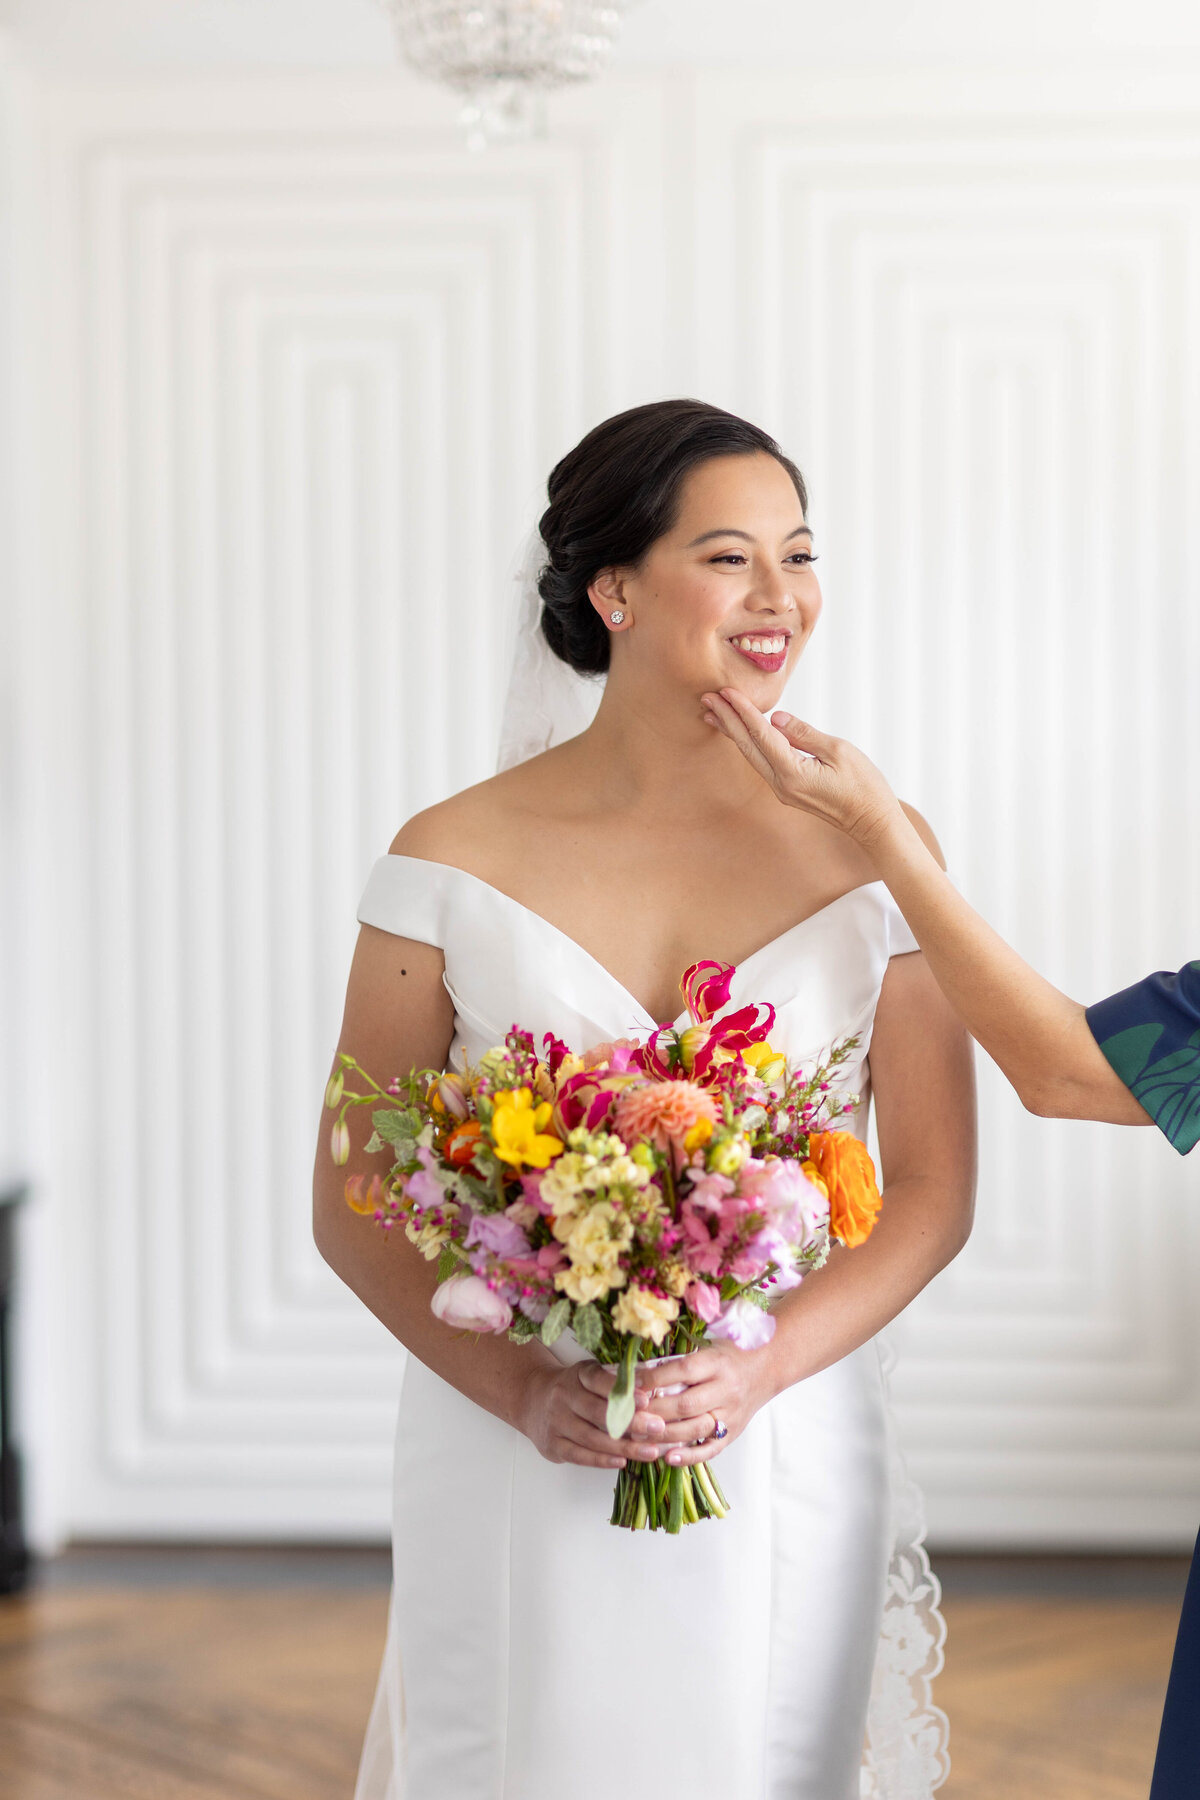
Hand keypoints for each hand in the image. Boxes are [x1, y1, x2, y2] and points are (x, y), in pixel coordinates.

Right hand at [519, 1360, 667, 1469]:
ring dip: (623, 1447)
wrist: (532, 1400)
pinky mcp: (552, 1445)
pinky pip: (580, 1455)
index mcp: (577, 1375)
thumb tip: (652, 1385)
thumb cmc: (573, 1388)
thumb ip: (615, 1381)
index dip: (622, 1391)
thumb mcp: (590, 1375)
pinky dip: (602, 1460)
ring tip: (649, 1452)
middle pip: (599, 1413)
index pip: (599, 1380)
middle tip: (658, 1428)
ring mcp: (556, 1422)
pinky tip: (622, 1462)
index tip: (647, 1399)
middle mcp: (563, 1397)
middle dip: (631, 1422)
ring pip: (592, 1438)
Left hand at [633, 1340, 775, 1467]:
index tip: (630, 1384)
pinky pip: (710, 1449)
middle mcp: (726, 1389)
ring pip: (694, 1429)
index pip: (682, 1372)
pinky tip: (667, 1458)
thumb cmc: (730, 1353)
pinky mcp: (733, 1433)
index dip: (654, 1379)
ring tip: (637, 1437)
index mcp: (718, 1363)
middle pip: (685, 1404)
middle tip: (627, 1415)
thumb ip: (677, 1360)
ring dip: (663, 1436)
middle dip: (653, 1411)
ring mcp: (731, 1414)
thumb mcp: (706, 1346)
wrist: (767, 1366)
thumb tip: (638, 1372)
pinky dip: (688, 1456)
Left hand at [700, 688, 903, 851]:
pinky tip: (741, 734)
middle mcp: (782, 784)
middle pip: (747, 747)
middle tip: (707, 698)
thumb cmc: (864, 787)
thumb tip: (776, 718)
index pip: (762, 735)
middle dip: (727, 721)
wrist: (872, 822)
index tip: (727, 692)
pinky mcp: (789, 791)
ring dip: (733, 733)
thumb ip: (804, 734)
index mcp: (793, 773)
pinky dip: (749, 744)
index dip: (743, 711)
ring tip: (713, 714)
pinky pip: (762, 763)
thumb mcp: (839, 752)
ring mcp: (783, 790)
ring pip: (752, 756)